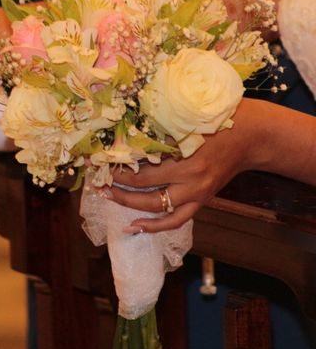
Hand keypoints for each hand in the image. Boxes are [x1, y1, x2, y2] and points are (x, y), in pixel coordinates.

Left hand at [108, 99, 263, 232]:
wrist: (250, 137)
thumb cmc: (214, 121)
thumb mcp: (185, 121)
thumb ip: (158, 131)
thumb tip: (123, 137)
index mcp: (184, 155)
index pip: (141, 165)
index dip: (117, 165)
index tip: (99, 160)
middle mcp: (190, 177)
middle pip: (144, 186)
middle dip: (117, 184)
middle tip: (98, 180)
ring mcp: (197, 193)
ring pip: (156, 206)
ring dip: (128, 204)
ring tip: (108, 197)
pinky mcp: (202, 201)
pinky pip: (176, 220)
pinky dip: (155, 226)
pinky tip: (135, 226)